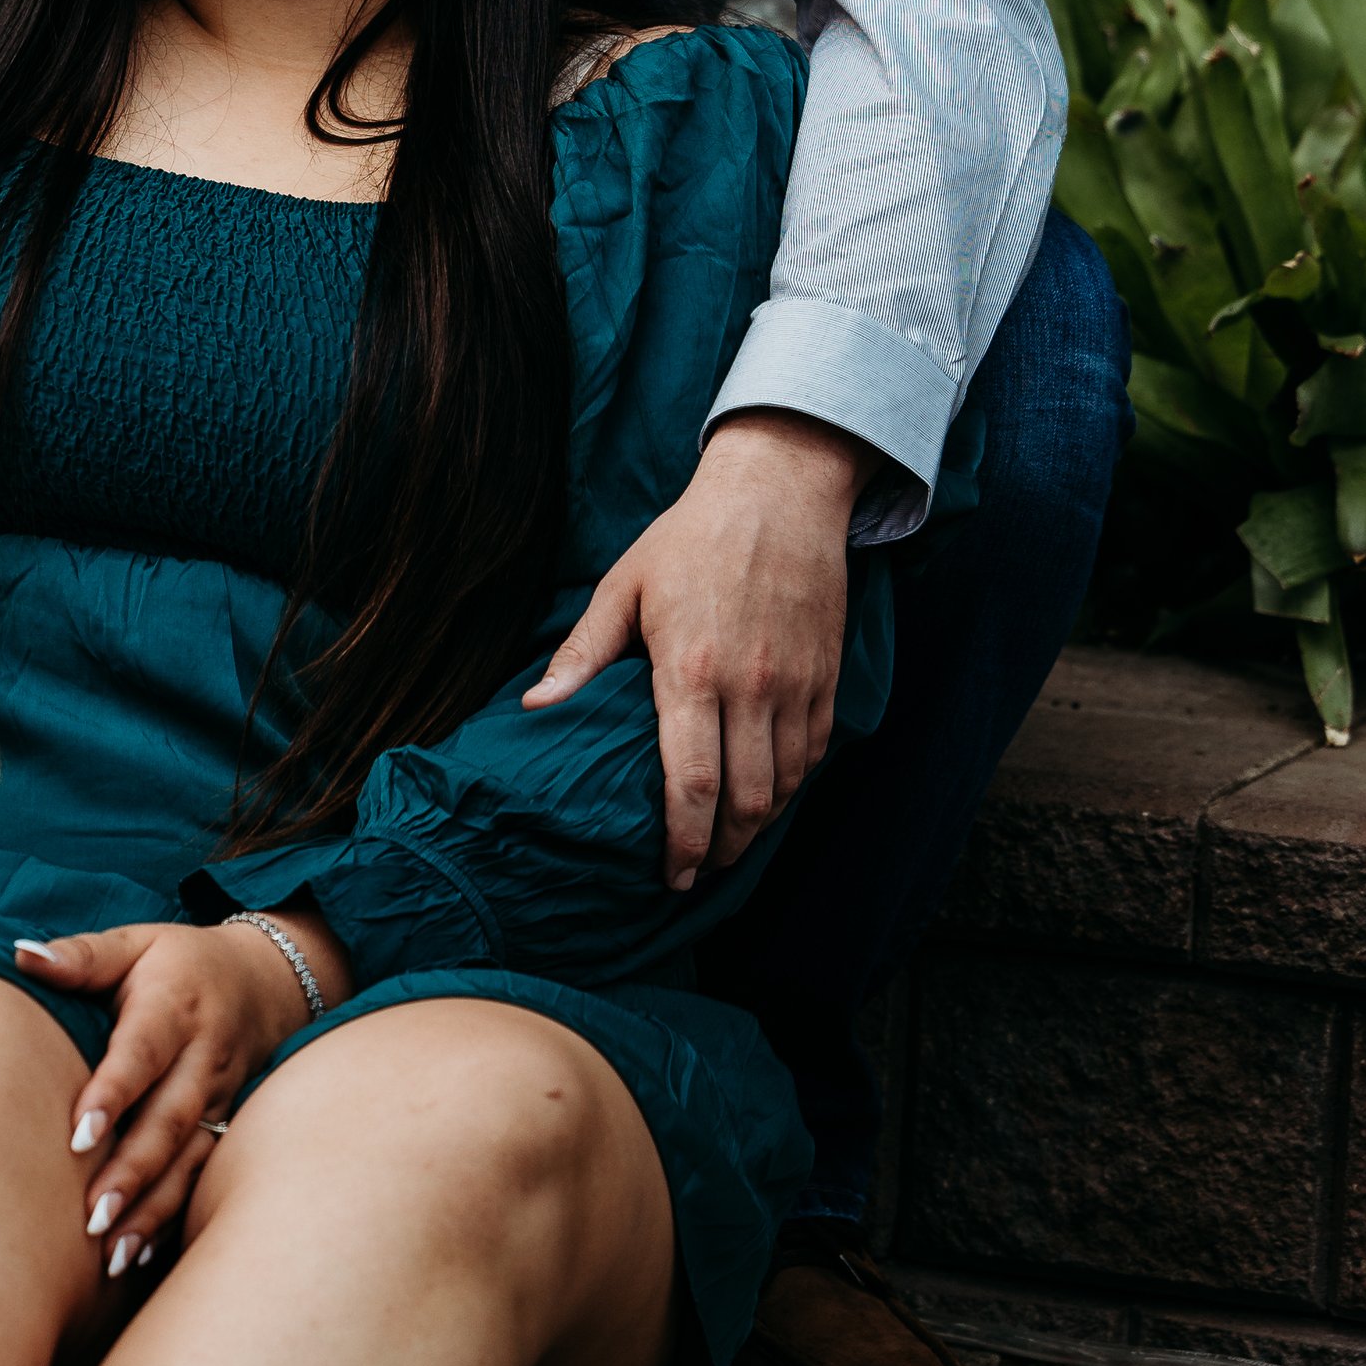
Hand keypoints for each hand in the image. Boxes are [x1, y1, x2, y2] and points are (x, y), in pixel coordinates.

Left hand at [16, 909, 350, 1273]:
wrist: (266, 980)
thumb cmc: (181, 962)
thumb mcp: (136, 943)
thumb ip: (82, 956)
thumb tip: (20, 955)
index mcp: (175, 1005)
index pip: (143, 1052)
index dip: (114, 1093)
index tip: (79, 1138)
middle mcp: (203, 1057)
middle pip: (169, 1119)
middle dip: (132, 1172)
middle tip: (91, 1218)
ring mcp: (219, 1097)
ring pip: (188, 1159)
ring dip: (152, 1208)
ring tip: (112, 1253)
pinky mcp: (224, 1127)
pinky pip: (200, 1177)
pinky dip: (172, 1219)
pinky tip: (140, 1256)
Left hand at [522, 409, 864, 889]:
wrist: (779, 490)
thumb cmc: (690, 537)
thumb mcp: (624, 585)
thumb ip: (583, 653)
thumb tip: (537, 707)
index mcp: (690, 669)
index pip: (691, 783)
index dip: (683, 842)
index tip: (672, 876)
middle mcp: (750, 685)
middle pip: (745, 800)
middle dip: (722, 850)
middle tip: (700, 872)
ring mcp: (797, 682)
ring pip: (787, 784)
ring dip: (759, 824)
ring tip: (731, 842)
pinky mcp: (828, 674)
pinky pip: (816, 751)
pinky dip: (795, 785)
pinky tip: (770, 795)